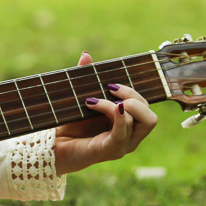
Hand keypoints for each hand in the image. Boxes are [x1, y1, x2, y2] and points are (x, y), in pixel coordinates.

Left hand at [52, 51, 157, 174]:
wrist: (55, 146)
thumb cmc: (71, 125)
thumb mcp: (82, 99)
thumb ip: (86, 78)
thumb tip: (86, 54)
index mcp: (128, 125)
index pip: (145, 107)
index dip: (133, 92)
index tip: (109, 85)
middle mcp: (130, 137)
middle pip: (151, 116)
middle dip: (134, 97)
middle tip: (110, 90)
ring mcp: (123, 145)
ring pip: (144, 122)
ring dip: (123, 104)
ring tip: (96, 101)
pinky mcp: (111, 150)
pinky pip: (123, 132)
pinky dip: (117, 115)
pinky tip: (105, 105)